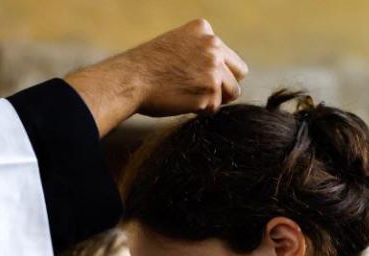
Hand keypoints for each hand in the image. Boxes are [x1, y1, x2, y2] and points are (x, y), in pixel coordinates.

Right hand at [65, 19, 246, 136]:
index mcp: (205, 31)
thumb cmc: (146, 68)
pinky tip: (181, 103)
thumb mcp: (176, 46)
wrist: (130, 80)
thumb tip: (219, 75)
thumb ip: (200, 53)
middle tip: (201, 95)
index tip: (201, 81)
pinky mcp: (208, 93)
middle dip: (224, 88)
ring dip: (213, 100)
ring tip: (188, 98)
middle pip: (238, 76)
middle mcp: (213, 47)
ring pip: (230, 94)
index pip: (230, 58)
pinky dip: (200, 111)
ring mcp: (213, 70)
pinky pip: (214, 108)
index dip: (219, 74)